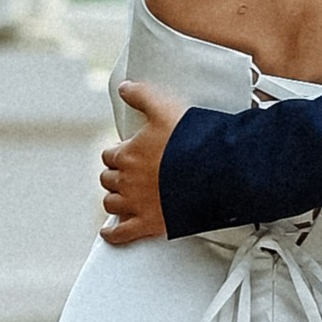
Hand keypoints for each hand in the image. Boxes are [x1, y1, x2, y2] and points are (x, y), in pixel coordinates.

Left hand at [98, 82, 185, 243]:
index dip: (118, 153)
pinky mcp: (147, 224)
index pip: (110, 154)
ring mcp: (136, 204)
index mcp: (128, 154)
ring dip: (114, 199)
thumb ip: (142, 95)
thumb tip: (125, 87)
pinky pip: (121, 234)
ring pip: (111, 204)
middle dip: (116, 175)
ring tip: (122, 197)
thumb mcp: (164, 108)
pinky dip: (112, 234)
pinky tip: (109, 232)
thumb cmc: (190, 141)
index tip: (127, 153)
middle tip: (129, 174)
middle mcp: (127, 180)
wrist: (212, 173)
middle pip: (109, 179)